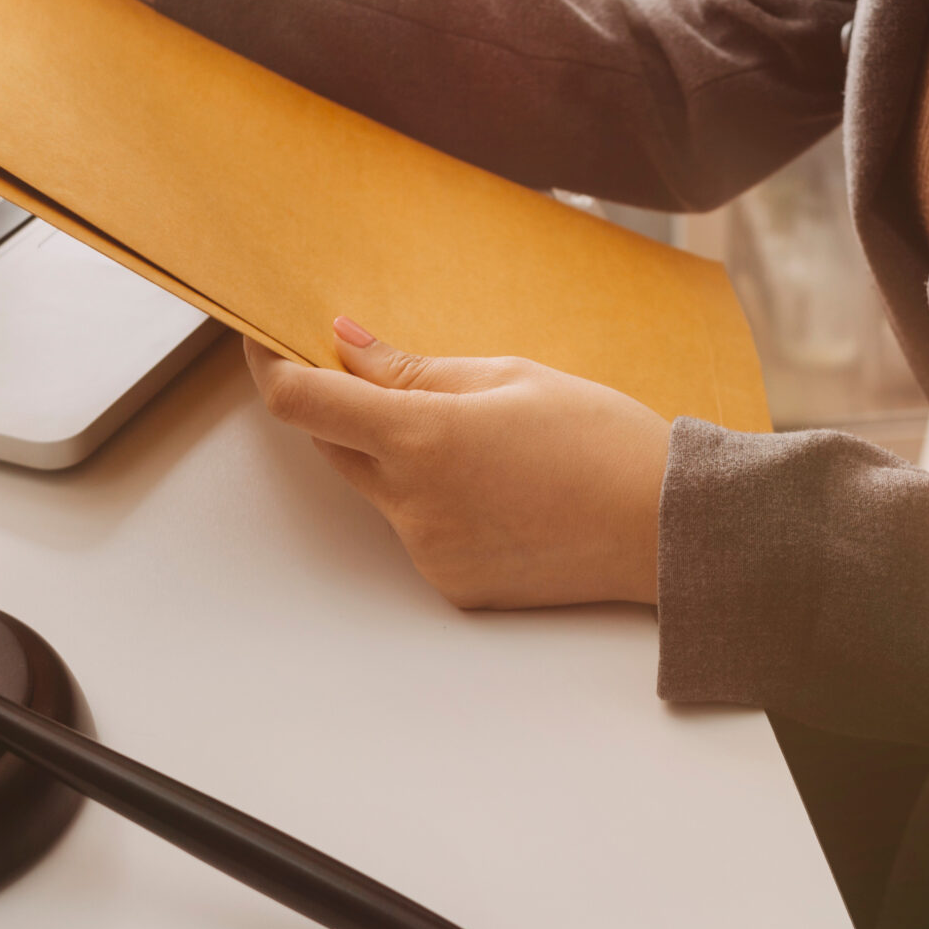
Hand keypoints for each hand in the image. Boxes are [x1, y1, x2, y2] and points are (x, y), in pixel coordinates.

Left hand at [246, 318, 671, 609]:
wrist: (667, 529)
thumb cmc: (601, 439)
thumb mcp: (509, 377)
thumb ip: (413, 368)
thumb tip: (345, 343)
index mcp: (421, 437)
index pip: (303, 402)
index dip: (269, 367)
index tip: (262, 342)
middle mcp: (412, 503)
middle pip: (334, 445)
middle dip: (343, 407)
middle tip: (381, 374)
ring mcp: (428, 552)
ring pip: (380, 489)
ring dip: (401, 458)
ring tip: (488, 442)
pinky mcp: (452, 586)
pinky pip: (419, 530)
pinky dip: (439, 502)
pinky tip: (504, 491)